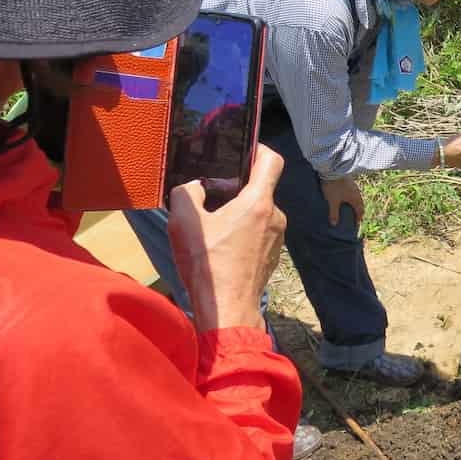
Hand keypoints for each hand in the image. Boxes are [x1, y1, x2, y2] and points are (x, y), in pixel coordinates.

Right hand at [168, 145, 286, 332]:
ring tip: (213, 225)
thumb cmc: (208, 265)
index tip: (242, 151)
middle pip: (260, 189)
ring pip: (258, 212)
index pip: (272, 161)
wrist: (227, 310)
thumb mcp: (184, 223)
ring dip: (238, 213)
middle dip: (237, 188)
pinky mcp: (272, 255)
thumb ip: (186, 193)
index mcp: (258, 203)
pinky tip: (221, 245)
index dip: (259, 149)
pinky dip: (243, 232)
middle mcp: (275, 216)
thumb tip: (195, 187)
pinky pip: (259, 232)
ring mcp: (277, 237)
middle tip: (211, 196)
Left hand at [321, 174, 364, 226]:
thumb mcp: (332, 201)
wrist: (333, 168)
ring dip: (354, 204)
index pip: (360, 211)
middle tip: (353, 217)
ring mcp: (354, 186)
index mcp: (355, 199)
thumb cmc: (333, 186)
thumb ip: (334, 213)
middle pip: (360, 204)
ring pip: (356, 197)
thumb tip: (334, 224)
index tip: (356, 225)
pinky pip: (353, 192)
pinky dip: (350, 197)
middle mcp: (357, 192)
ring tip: (349, 208)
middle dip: (357, 211)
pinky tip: (345, 197)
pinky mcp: (349, 180)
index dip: (358, 219)